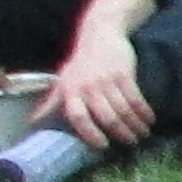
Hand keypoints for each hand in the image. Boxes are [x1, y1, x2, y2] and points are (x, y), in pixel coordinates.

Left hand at [51, 14, 150, 148]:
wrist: (99, 35)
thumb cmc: (80, 64)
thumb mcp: (62, 81)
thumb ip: (51, 103)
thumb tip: (31, 123)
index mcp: (70, 91)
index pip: (78, 116)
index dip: (90, 133)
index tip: (102, 146)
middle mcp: (87, 86)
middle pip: (106, 116)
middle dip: (121, 133)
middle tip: (130, 143)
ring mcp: (107, 80)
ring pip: (124, 109)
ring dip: (135, 124)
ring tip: (142, 134)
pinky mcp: (124, 74)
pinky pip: (136, 98)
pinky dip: (145, 111)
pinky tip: (150, 119)